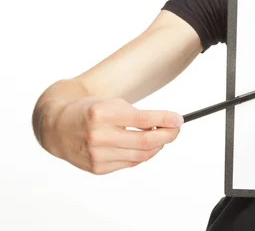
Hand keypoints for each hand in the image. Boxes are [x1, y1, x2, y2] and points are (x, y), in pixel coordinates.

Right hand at [43, 97, 183, 174]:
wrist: (58, 127)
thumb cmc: (92, 110)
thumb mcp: (112, 103)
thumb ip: (138, 115)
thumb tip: (168, 126)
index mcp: (102, 113)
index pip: (144, 119)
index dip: (166, 119)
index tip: (179, 119)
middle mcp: (98, 136)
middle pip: (145, 141)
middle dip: (167, 136)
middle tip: (176, 129)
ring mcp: (96, 155)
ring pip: (141, 155)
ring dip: (157, 146)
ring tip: (161, 136)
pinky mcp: (97, 168)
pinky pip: (130, 163)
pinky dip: (142, 154)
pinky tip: (142, 145)